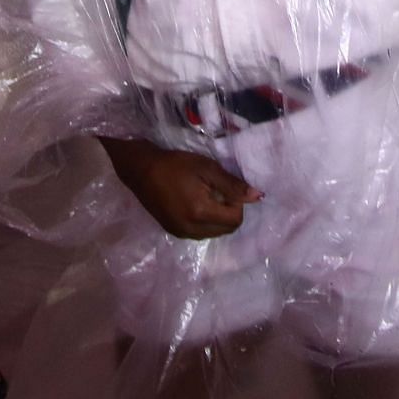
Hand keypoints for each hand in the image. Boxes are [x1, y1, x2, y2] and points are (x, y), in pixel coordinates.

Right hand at [102, 139, 261, 239]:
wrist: (141, 170)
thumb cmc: (175, 164)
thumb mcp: (206, 168)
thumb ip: (232, 185)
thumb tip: (257, 196)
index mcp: (201, 213)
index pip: (235, 220)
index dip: (237, 203)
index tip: (225, 187)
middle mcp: (192, 229)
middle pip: (227, 229)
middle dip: (228, 212)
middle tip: (216, 191)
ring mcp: (181, 233)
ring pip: (214, 233)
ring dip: (217, 218)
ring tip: (204, 196)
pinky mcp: (174, 232)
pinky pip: (200, 233)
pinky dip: (204, 222)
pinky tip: (194, 203)